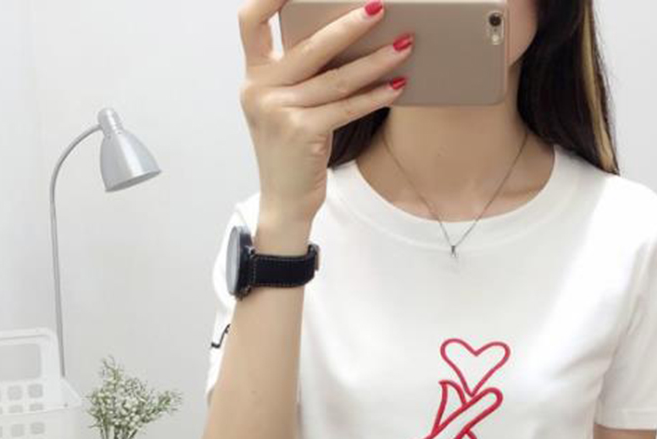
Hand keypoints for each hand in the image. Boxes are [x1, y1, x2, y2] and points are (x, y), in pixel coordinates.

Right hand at [239, 0, 413, 223]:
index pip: (250, 21)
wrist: (284, 201)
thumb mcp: (282, 107)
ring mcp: (280, 112)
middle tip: (379, 6)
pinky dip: (375, 96)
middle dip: (349, 24)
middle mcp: (260, 90)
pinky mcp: (302, 133)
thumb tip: (340, 36)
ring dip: (375, 60)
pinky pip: (346, 108)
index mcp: (253, 77)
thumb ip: (296, 75)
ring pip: (336, 78)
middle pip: (310, 45)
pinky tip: (397, 86)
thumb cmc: (291, 151)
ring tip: (405, 45)